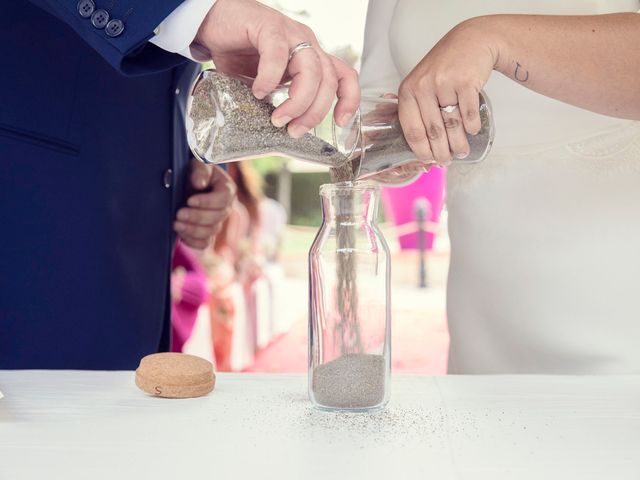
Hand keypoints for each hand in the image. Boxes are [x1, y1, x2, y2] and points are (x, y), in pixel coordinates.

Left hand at [174, 160, 235, 249]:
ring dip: (192, 230)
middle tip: (179, 213)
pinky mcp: (208, 234)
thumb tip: (199, 183)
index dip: (207, 202)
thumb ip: (200, 171)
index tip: (190, 200)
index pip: (223, 199)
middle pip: (217, 217)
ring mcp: (217, 222)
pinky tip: (180, 233)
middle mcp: (225, 208)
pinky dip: (192, 241)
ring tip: (176, 224)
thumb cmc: (195, 173)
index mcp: (227, 190)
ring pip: (210, 232)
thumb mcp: (198, 165)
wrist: (188, 184)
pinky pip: (204, 243)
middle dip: (197, 217)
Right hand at [195, 0, 359, 137]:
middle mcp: (306, 44)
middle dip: (314, 113)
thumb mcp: (264, 84)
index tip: (339, 123)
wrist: (210, 22)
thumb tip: (279, 134)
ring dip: (298, 102)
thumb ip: (275, 102)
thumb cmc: (236, 52)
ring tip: (278, 118)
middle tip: (294, 131)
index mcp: (310, 58)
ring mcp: (290, 33)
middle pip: (328, 80)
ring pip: (311, 70)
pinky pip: (278, 55)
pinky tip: (259, 91)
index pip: (344, 76)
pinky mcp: (268, 26)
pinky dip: (270, 78)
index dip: (348, 100)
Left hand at [398, 18, 498, 164]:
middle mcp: (423, 87)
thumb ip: (419, 109)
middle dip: (441, 152)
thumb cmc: (444, 68)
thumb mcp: (422, 83)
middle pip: (433, 131)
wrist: (471, 41)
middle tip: (447, 161)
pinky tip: (472, 131)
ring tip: (461, 152)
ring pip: (451, 125)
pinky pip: (468, 113)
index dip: (421, 150)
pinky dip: (471, 126)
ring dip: (458, 143)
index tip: (428, 161)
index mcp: (408, 91)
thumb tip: (424, 147)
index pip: (412, 130)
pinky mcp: (466, 81)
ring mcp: (444, 83)